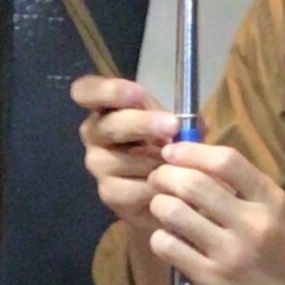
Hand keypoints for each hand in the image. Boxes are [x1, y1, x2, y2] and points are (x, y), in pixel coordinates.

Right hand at [71, 75, 177, 234]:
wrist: (161, 190)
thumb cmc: (162, 146)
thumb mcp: (171, 124)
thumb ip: (181, 118)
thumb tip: (198, 124)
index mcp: (105, 107)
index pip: (86, 91)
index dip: (108, 90)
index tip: (136, 95)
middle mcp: (93, 133)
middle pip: (110, 125)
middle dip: (143, 124)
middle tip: (173, 126)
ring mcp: (97, 164)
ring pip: (126, 160)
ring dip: (157, 161)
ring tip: (178, 163)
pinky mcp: (108, 193)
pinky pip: (135, 188)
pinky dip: (157, 186)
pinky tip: (170, 186)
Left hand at [145, 142, 284, 284]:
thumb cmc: (281, 252)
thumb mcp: (275, 211)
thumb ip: (243, 185)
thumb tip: (197, 157)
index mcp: (269, 200)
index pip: (226, 161)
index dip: (191, 151)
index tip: (172, 151)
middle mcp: (251, 224)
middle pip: (192, 183)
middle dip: (164, 176)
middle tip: (158, 179)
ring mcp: (229, 253)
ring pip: (173, 212)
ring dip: (158, 205)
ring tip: (160, 207)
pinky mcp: (210, 279)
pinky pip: (168, 246)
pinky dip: (159, 237)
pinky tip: (167, 238)